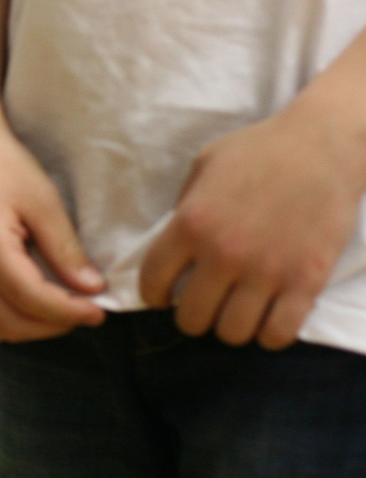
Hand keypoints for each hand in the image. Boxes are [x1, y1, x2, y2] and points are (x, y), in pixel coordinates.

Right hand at [0, 113, 105, 341]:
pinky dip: (8, 321)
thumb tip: (91, 289)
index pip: (32, 299)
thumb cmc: (2, 166)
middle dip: (52, 325)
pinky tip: (33, 306)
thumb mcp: (43, 202)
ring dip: (30, 329)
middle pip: (11, 324)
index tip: (101, 311)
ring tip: (61, 311)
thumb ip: (65, 250)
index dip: (70, 311)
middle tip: (86, 312)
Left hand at [140, 101, 365, 349]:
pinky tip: (269, 318)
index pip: (152, 283)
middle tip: (205, 304)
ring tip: (236, 311)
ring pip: (233, 333)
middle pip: (192, 319)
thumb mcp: (204, 167)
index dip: (154, 295)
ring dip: (231, 327)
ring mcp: (267, 270)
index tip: (163, 295)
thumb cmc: (260, 150)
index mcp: (191, 223)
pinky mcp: (307, 280)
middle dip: (193, 316)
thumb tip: (173, 249)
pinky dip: (270, 334)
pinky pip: (279, 333)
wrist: (325, 142)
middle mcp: (225, 252)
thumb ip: (184, 208)